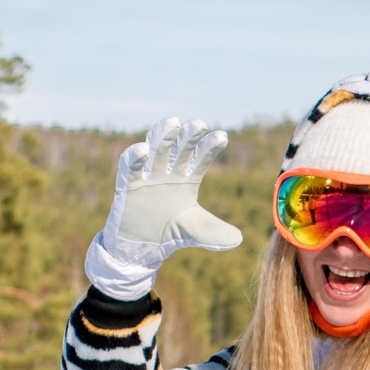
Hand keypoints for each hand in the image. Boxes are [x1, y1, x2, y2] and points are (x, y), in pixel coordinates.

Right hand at [85, 116, 241, 298]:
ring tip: (173, 122)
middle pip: (179, 149)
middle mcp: (168, 173)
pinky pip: (131, 167)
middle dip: (188, 136)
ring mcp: (148, 176)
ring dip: (164, 136)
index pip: (199, 159)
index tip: (222, 137)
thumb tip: (239, 238)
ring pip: (156, 150)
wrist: (142, 246)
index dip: (209, 147)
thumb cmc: (170, 232)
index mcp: (186, 180)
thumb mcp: (195, 232)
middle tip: (199, 124)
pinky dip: (135, 157)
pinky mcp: (129, 184)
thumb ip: (215, 233)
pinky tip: (143, 149)